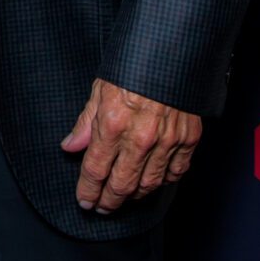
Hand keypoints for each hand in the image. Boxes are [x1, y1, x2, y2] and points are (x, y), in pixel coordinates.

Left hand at [61, 78, 201, 212]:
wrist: (172, 53)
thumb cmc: (133, 68)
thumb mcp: (100, 90)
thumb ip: (85, 123)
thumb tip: (70, 146)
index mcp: (113, 124)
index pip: (95, 170)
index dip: (88, 190)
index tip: (84, 201)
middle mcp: (141, 138)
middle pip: (122, 185)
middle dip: (109, 201)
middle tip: (102, 208)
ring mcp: (168, 142)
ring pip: (149, 184)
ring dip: (133, 196)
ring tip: (123, 198)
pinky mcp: (189, 140)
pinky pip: (175, 173)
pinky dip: (162, 182)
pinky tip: (151, 182)